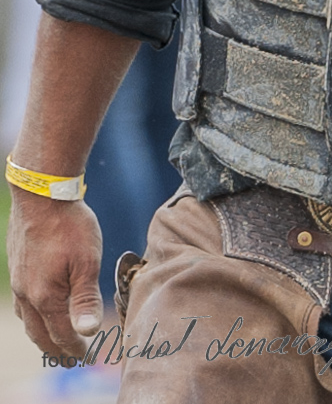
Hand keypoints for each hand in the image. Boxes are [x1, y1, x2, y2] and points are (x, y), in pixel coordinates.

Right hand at [7, 190, 103, 358]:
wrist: (41, 196)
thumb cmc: (70, 226)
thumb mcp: (87, 262)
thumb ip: (85, 298)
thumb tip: (86, 332)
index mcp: (45, 298)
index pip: (61, 334)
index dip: (75, 348)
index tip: (88, 357)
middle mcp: (26, 295)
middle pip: (40, 333)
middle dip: (56, 349)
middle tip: (70, 361)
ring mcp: (18, 282)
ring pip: (28, 320)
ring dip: (43, 334)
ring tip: (55, 342)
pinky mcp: (17, 268)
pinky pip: (23, 304)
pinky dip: (33, 316)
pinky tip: (39, 310)